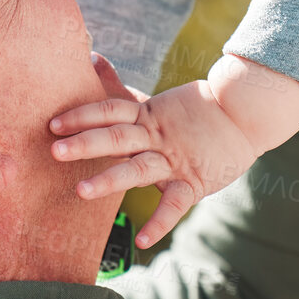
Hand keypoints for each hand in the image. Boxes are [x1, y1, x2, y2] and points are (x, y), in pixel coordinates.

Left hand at [49, 77, 262, 247]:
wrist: (246, 115)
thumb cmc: (195, 112)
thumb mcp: (154, 101)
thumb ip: (120, 88)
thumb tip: (91, 57)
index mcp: (147, 116)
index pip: (110, 110)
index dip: (82, 116)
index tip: (53, 124)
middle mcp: (157, 137)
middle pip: (117, 137)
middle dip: (86, 143)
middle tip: (55, 151)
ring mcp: (175, 160)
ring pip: (138, 169)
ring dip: (109, 179)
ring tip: (81, 191)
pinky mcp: (195, 181)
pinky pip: (176, 205)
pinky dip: (160, 223)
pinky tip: (144, 240)